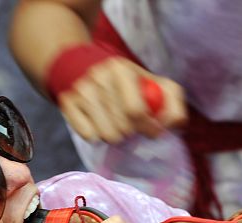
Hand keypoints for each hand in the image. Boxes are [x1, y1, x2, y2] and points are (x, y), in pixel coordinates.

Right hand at [58, 57, 186, 143]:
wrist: (81, 67)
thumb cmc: (124, 81)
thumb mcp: (150, 81)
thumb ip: (171, 100)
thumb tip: (174, 124)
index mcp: (121, 70)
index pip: (135, 111)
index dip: (149, 128)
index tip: (153, 132)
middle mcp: (98, 78)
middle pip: (121, 128)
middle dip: (132, 133)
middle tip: (132, 127)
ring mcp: (81, 91)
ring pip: (105, 135)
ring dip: (115, 135)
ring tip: (115, 123)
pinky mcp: (67, 104)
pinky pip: (88, 135)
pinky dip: (96, 135)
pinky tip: (98, 123)